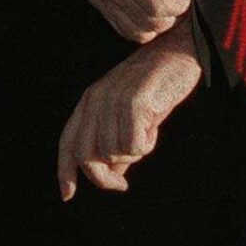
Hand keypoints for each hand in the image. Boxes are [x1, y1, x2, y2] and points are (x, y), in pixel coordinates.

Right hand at [46, 0, 189, 43]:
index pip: (157, 4)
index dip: (177, 5)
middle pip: (150, 22)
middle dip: (171, 15)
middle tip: (175, 0)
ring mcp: (104, 0)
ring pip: (138, 32)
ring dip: (156, 25)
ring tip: (162, 7)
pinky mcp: (100, 5)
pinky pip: (123, 30)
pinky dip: (140, 28)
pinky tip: (145, 12)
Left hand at [57, 19, 203, 201]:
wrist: (180, 50)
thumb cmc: (157, 84)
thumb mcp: (131, 114)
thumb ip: (118, 141)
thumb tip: (113, 174)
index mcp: (90, 101)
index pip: (69, 141)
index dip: (65, 170)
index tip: (67, 195)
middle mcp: (96, 100)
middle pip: (87, 156)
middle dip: (103, 178)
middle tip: (121, 185)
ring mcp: (114, 100)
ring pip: (114, 153)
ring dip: (133, 153)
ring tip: (147, 132)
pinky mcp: (134, 103)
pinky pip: (134, 145)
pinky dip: (146, 144)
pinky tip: (154, 126)